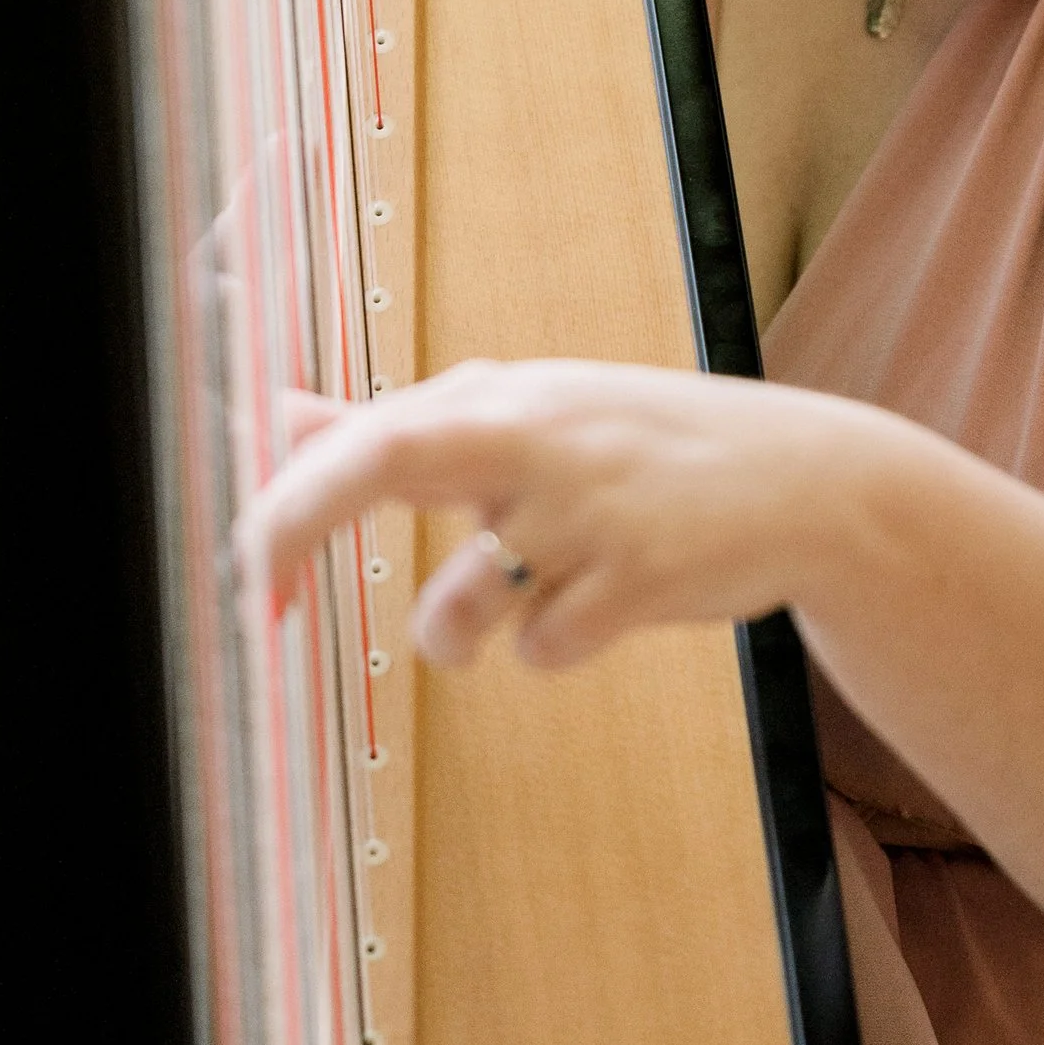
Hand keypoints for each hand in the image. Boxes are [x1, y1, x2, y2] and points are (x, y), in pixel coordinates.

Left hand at [237, 361, 896, 671]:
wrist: (804, 482)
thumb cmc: (642, 451)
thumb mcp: (528, 417)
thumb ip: (401, 424)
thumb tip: (277, 418)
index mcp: (499, 395)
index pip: (359, 429)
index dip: (278, 494)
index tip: (239, 565)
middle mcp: (532, 435)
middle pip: (380, 456)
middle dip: (294, 521)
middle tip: (254, 597)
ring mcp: (585, 506)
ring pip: (456, 608)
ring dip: (458, 635)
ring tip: (509, 612)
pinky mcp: (636, 576)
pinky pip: (543, 649)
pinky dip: (556, 646)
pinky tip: (604, 606)